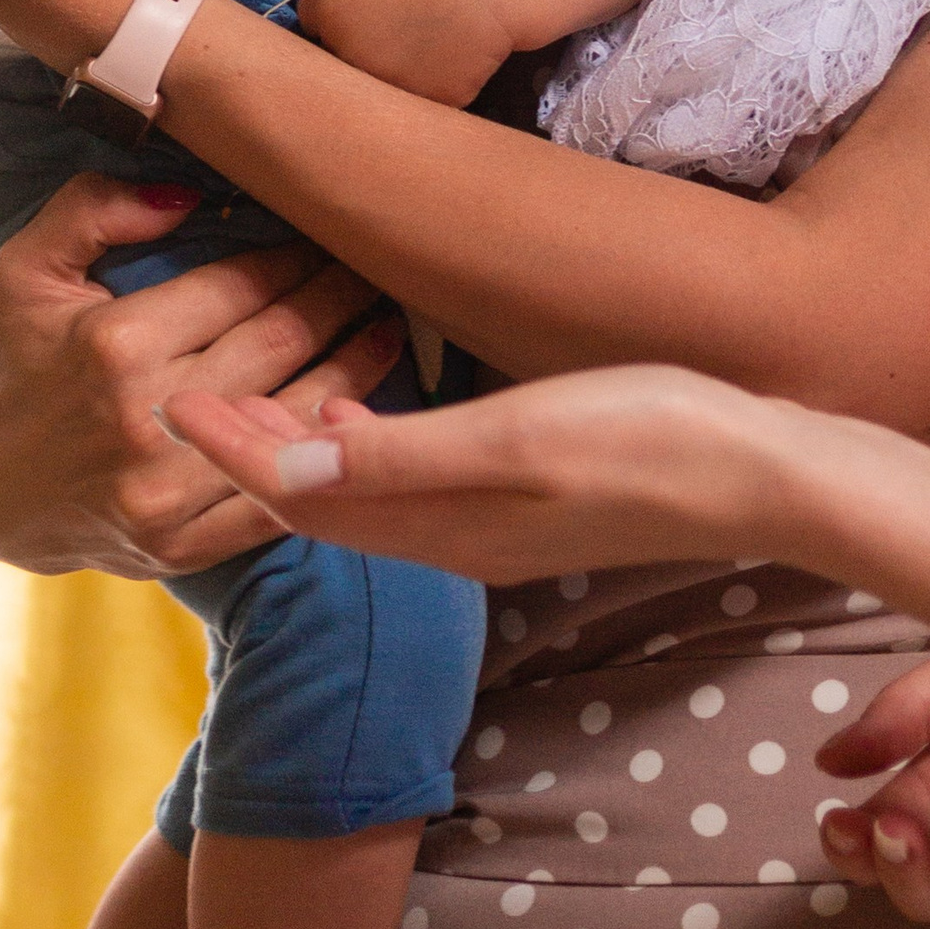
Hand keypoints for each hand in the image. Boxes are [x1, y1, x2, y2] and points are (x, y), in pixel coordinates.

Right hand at [0, 175, 405, 579]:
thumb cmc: (21, 366)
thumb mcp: (26, 271)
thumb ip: (91, 210)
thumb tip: (184, 193)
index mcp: (114, 344)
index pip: (240, 285)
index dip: (296, 255)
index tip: (330, 232)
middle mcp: (147, 418)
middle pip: (281, 342)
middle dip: (340, 297)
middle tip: (380, 268)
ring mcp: (169, 490)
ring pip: (297, 413)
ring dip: (359, 365)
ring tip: (393, 325)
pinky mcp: (186, 545)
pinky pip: (281, 491)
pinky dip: (329, 449)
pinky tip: (364, 413)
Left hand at [160, 364, 815, 585]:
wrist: (765, 477)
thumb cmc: (652, 439)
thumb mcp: (520, 437)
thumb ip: (404, 454)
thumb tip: (290, 463)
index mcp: (440, 524)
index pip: (299, 494)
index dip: (227, 448)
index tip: (165, 398)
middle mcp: (451, 538)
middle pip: (318, 501)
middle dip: (246, 451)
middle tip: (184, 389)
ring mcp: (488, 528)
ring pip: (359, 496)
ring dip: (298, 448)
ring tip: (250, 392)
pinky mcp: (522, 508)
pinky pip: (406, 487)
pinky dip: (360, 447)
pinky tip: (359, 404)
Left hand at [303, 0, 518, 111]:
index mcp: (331, 17)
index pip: (311, 26)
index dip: (334, 16)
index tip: (358, 9)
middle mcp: (351, 60)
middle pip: (340, 64)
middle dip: (356, 49)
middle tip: (391, 29)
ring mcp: (390, 88)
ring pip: (380, 88)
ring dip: (390, 72)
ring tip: (422, 44)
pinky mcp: (427, 106)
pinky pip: (420, 99)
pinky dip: (430, 82)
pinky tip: (447, 58)